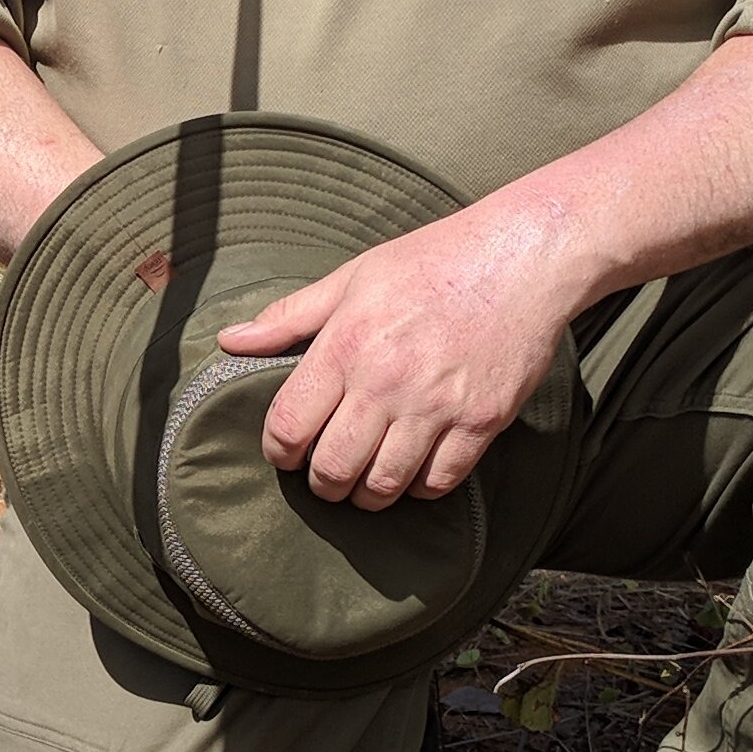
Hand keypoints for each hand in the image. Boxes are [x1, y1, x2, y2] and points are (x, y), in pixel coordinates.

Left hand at [217, 201, 579, 508]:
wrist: (523, 257)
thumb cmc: (433, 262)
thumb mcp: (353, 277)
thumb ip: (289, 316)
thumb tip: (229, 340)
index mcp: (347, 345)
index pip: (288, 426)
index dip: (278, 451)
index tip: (286, 452)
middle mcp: (387, 382)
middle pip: (333, 468)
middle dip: (320, 483)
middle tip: (325, 474)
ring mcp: (437, 406)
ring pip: (384, 485)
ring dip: (367, 494)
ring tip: (365, 481)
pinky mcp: (482, 421)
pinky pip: (439, 481)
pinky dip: (419, 487)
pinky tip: (413, 470)